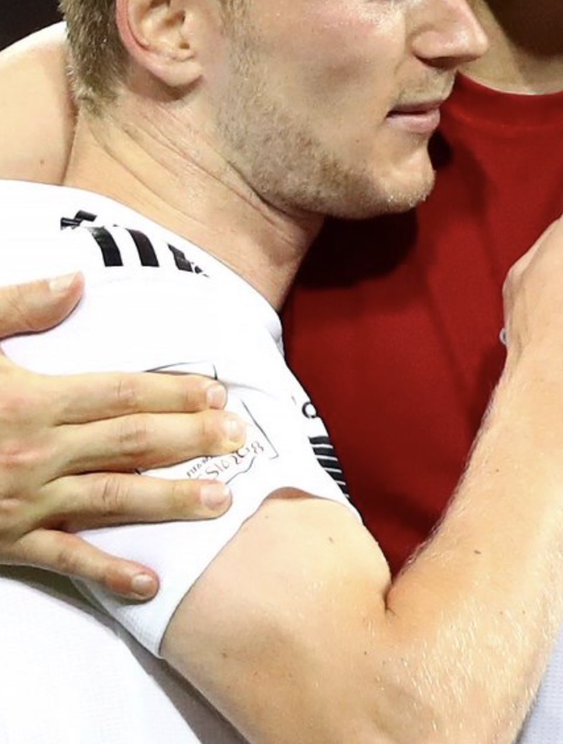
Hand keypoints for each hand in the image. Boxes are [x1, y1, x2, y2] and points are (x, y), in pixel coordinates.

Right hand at [0, 273, 243, 598]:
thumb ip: (17, 307)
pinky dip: (108, 573)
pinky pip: (65, 560)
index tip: (216, 392)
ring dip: (171, 500)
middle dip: (191, 441)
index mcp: (32, 399)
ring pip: (113, 500)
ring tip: (222, 500)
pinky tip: (150, 581)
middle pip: (131, 443)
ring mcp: (25, 502)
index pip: (121, 393)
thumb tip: (76, 281)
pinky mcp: (7, 541)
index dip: (173, 393)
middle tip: (239, 440)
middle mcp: (38, 452)